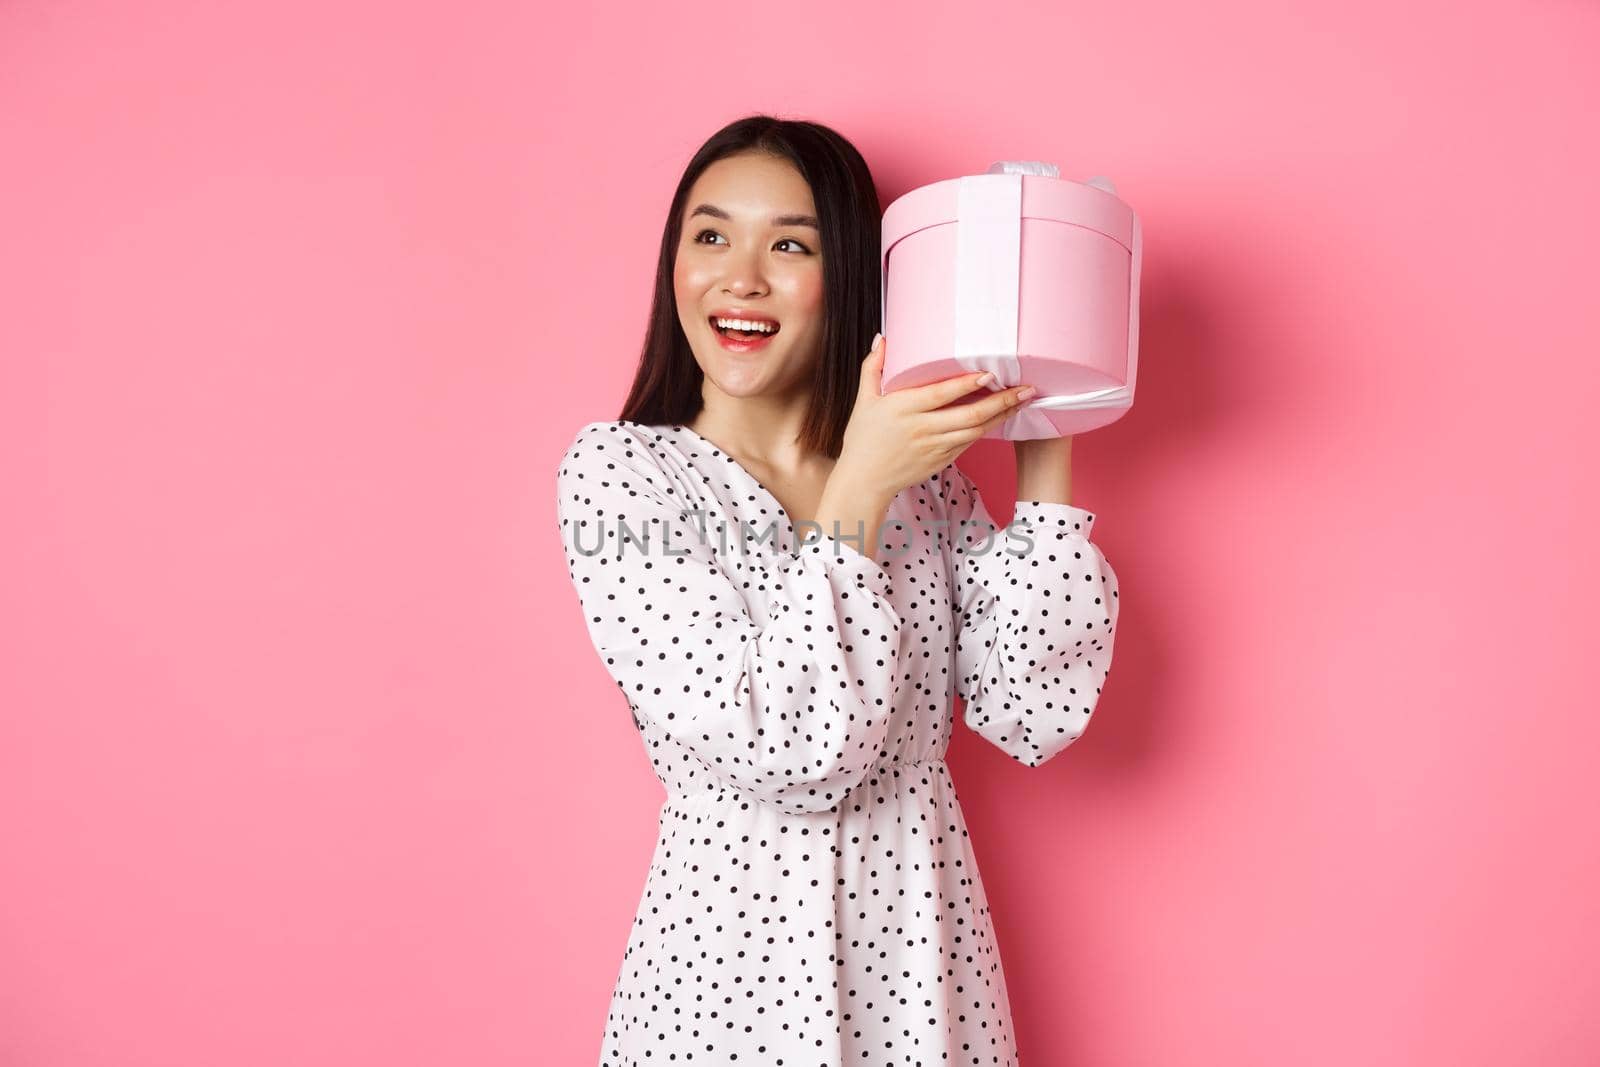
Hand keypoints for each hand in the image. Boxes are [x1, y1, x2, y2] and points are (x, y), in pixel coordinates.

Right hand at [835, 333, 1036, 499]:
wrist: (864, 481)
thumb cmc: (863, 439)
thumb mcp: (864, 401)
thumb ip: (873, 367)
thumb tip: (882, 339)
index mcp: (904, 409)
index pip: (942, 394)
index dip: (968, 384)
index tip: (990, 373)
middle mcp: (923, 429)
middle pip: (970, 415)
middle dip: (1001, 401)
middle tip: (1025, 388)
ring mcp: (935, 447)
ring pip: (976, 431)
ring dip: (1002, 415)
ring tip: (1022, 400)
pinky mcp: (941, 460)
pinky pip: (969, 443)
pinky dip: (987, 429)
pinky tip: (1001, 417)